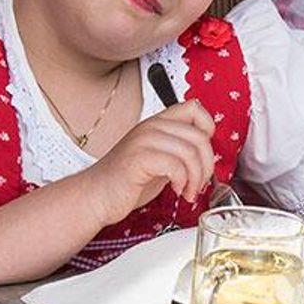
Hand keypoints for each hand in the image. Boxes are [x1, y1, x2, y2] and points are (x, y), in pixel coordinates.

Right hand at [82, 101, 218, 219]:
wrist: (96, 196)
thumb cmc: (126, 182)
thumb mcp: (158, 159)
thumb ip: (178, 150)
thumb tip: (205, 153)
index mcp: (157, 123)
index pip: (195, 108)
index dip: (208, 129)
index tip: (204, 153)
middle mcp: (151, 127)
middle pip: (199, 136)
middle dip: (206, 165)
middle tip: (199, 183)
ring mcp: (144, 141)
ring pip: (190, 152)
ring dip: (196, 178)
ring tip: (188, 190)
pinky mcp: (139, 158)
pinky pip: (175, 165)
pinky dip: (182, 182)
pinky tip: (176, 190)